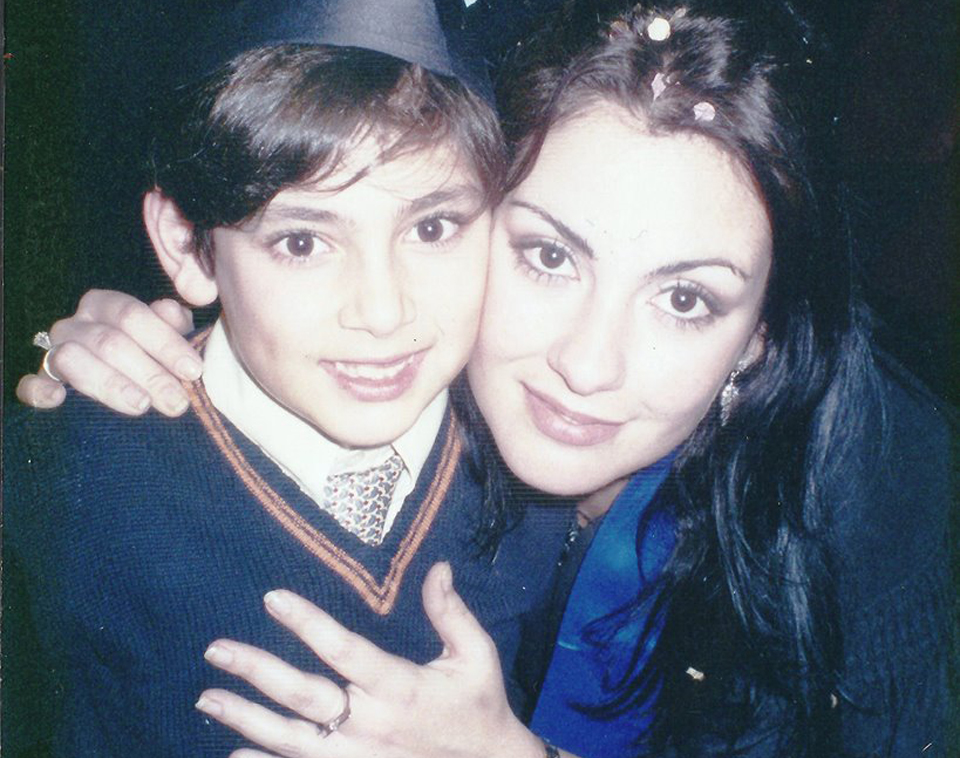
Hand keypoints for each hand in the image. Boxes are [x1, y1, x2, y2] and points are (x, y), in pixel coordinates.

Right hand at [16, 290, 201, 415]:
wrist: (120, 378)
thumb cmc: (149, 354)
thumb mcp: (165, 337)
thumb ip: (173, 325)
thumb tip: (174, 314)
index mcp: (106, 304)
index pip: (133, 315)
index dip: (165, 342)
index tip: (193, 370)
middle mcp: (77, 324)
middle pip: (109, 342)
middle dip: (149, 373)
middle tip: (177, 401)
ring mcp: (55, 351)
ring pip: (74, 360)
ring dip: (111, 384)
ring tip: (142, 405)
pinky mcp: (40, 381)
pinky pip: (29, 384)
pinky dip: (40, 390)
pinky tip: (59, 399)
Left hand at [196, 563, 545, 757]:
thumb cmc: (480, 706)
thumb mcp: (475, 656)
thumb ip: (450, 612)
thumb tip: (437, 566)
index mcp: (400, 687)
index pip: (345, 650)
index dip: (308, 624)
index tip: (272, 598)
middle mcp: (372, 724)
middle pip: (304, 697)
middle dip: (256, 671)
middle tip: (216, 650)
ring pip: (291, 739)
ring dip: (245, 718)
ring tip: (207, 698)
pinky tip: (233, 751)